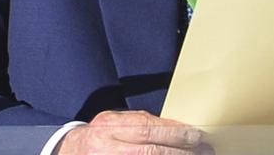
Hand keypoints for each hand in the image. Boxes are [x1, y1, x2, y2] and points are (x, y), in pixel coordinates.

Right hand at [54, 110, 210, 154]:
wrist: (69, 152)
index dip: (175, 133)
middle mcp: (107, 147)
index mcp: (110, 126)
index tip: (197, 135)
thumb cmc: (100, 135)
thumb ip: (141, 124)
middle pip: (151, 150)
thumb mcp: (115, 122)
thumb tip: (176, 128)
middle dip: (181, 150)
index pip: (148, 129)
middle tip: (204, 149)